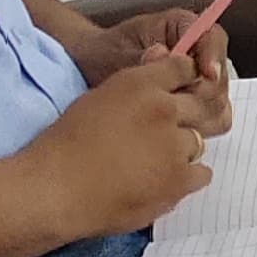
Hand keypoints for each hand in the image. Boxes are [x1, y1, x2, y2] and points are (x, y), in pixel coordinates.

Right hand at [17, 56, 217, 239]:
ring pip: (198, 142)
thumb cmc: (66, 145)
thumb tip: (160, 77)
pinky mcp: (178, 181)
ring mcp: (174, 147)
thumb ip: (133, 88)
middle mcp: (163, 110)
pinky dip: (186, 177)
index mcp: (139, 85)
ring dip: (181, 150)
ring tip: (153, 163)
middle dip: (188, 116)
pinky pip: (201, 173)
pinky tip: (163, 180)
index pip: (182, 67)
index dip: (187, 78)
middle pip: (200, 105)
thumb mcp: (99, 98)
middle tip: (165, 134)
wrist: (56, 189)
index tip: (182, 90)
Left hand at [73, 8, 233, 134]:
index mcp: (182, 28)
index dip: (214, 56)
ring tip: (170, 119)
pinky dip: (198, 127)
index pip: (213, 38)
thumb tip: (164, 55)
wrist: (91, 70)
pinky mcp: (196, 103)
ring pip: (220, 100)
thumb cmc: (103, 55)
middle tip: (179, 105)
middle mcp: (196, 52)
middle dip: (204, 93)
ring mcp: (199, 80)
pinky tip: (174, 130)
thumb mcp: (117, 53)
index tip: (207, 73)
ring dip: (201, 113)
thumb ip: (143, 56)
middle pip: (221, 75)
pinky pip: (211, 118)